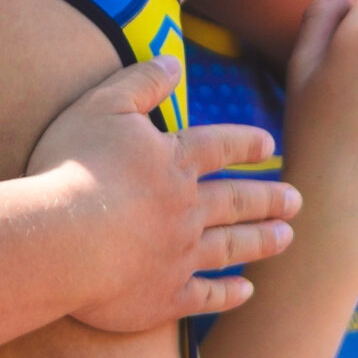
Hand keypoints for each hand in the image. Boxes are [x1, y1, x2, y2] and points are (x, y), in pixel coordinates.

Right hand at [27, 59, 301, 331]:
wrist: (60, 239)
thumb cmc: (73, 167)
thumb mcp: (102, 106)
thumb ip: (141, 82)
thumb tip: (174, 61)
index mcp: (174, 161)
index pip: (220, 147)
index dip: (246, 145)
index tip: (270, 148)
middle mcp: (187, 208)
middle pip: (237, 200)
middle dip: (269, 198)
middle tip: (297, 201)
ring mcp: (179, 255)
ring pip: (232, 247)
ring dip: (262, 242)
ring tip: (287, 238)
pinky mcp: (164, 297)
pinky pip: (207, 297)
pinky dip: (229, 295)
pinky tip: (247, 293)